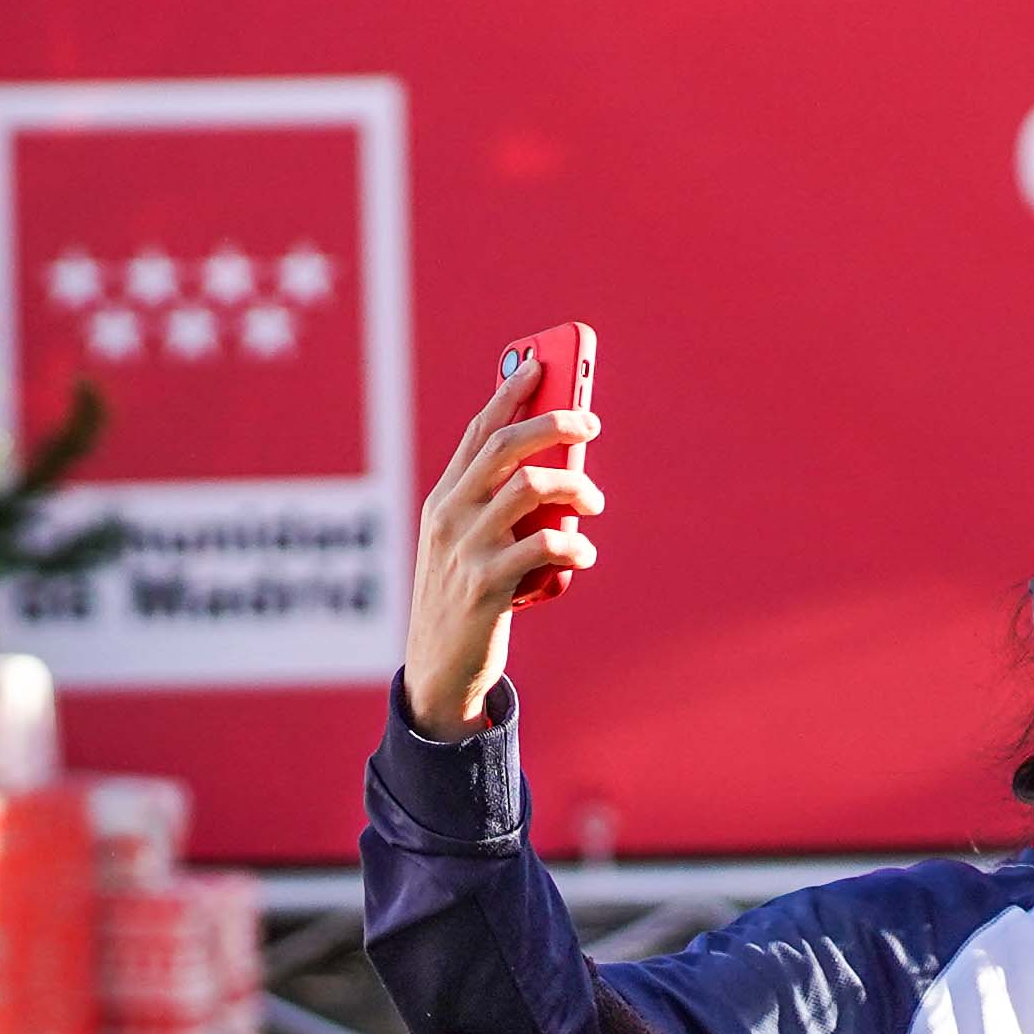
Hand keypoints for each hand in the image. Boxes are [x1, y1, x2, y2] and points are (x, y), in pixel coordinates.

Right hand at [398, 353, 605, 740]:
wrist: (439, 670)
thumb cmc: (466, 598)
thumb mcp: (467, 545)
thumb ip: (498, 507)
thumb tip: (561, 467)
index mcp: (443, 500)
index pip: (478, 433)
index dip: (509, 394)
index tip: (538, 364)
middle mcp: (449, 517)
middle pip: (507, 448)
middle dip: (554, 423)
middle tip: (591, 423)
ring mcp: (466, 550)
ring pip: (532, 488)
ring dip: (575, 489)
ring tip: (593, 504)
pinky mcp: (487, 585)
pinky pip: (546, 546)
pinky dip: (574, 546)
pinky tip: (582, 556)